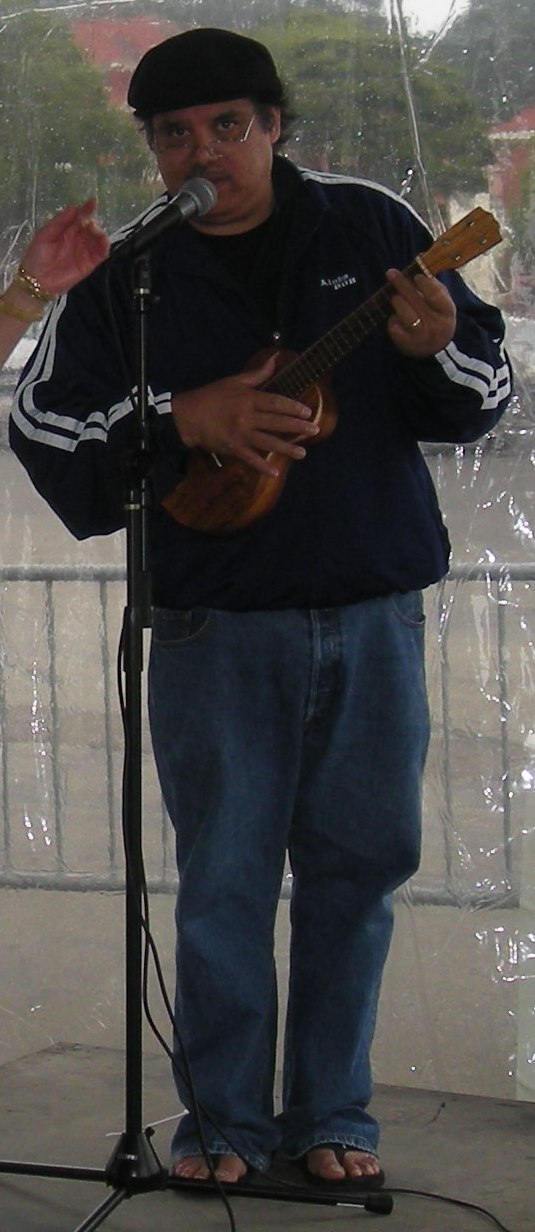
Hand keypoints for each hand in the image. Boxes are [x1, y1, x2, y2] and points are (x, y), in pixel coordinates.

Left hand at [20, 199, 109, 295]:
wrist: (37, 280)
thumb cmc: (37, 255)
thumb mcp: (45, 234)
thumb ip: (60, 221)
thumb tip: (75, 208)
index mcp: (67, 229)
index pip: (80, 216)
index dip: (87, 208)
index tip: (93, 202)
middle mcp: (78, 238)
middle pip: (91, 226)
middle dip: (92, 222)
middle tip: (88, 223)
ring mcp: (85, 251)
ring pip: (98, 238)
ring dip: (100, 232)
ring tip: (94, 231)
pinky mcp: (90, 264)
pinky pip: (101, 254)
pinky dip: (105, 246)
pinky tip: (103, 241)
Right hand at [171, 353, 319, 475]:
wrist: (186, 417)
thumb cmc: (210, 396)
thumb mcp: (233, 381)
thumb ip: (257, 374)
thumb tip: (275, 360)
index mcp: (248, 399)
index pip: (275, 402)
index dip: (292, 407)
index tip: (307, 412)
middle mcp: (246, 417)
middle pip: (276, 422)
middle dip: (297, 427)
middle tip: (315, 431)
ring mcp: (240, 434)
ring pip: (267, 442)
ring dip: (286, 448)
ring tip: (303, 453)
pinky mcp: (232, 448)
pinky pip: (250, 459)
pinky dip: (262, 466)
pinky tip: (275, 472)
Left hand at [386, 268, 455, 357]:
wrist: (437, 348)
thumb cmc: (437, 317)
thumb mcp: (443, 302)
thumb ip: (434, 286)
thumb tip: (420, 265)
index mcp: (446, 312)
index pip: (436, 295)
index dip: (424, 284)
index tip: (415, 276)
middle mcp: (435, 325)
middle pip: (416, 301)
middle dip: (402, 284)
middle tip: (391, 273)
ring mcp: (420, 336)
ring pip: (404, 313)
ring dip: (397, 301)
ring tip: (396, 298)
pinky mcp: (406, 344)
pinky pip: (394, 326)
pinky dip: (393, 319)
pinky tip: (397, 317)